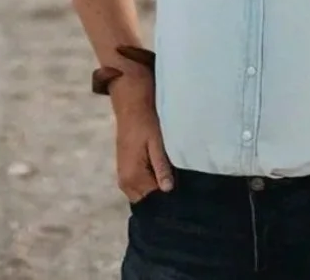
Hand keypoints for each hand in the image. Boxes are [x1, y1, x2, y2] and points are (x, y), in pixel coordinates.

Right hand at [111, 73, 173, 202]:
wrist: (131, 107)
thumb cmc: (146, 123)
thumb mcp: (157, 143)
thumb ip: (161, 167)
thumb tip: (168, 190)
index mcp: (133, 177)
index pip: (154, 200)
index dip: (169, 201)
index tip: (185, 200)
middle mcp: (126, 182)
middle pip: (148, 202)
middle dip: (163, 200)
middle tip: (183, 194)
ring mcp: (124, 178)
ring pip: (143, 196)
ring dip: (157, 192)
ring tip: (176, 185)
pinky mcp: (126, 171)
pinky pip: (140, 187)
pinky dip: (151, 185)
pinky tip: (165, 177)